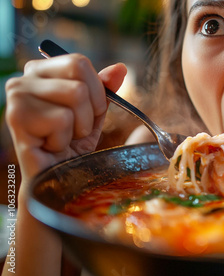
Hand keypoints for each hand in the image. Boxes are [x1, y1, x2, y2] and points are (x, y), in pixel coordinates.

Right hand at [5, 54, 126, 182]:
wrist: (57, 179)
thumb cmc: (72, 146)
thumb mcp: (94, 113)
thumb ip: (104, 88)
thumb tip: (120, 68)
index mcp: (40, 72)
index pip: (78, 62)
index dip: (96, 91)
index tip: (88, 112)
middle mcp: (23, 79)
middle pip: (79, 78)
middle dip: (89, 110)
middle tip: (74, 129)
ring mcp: (16, 96)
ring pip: (75, 95)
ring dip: (78, 126)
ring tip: (62, 138)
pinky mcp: (16, 117)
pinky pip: (62, 118)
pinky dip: (64, 139)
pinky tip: (50, 147)